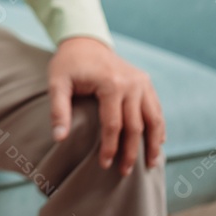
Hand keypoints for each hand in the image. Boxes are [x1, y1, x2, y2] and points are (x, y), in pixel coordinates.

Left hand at [48, 37, 165, 175]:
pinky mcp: (146, 82)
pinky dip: (158, 128)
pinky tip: (157, 144)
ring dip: (153, 144)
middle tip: (124, 173)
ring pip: (153, 119)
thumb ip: (58, 110)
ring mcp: (142, 82)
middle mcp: (132, 83)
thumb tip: (59, 138)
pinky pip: (156, 109)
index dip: (109, 147)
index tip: (104, 164)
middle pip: (136, 126)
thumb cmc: (68, 65)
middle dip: (131, 152)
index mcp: (111, 84)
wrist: (84, 42)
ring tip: (150, 165)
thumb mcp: (57, 83)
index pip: (113, 125)